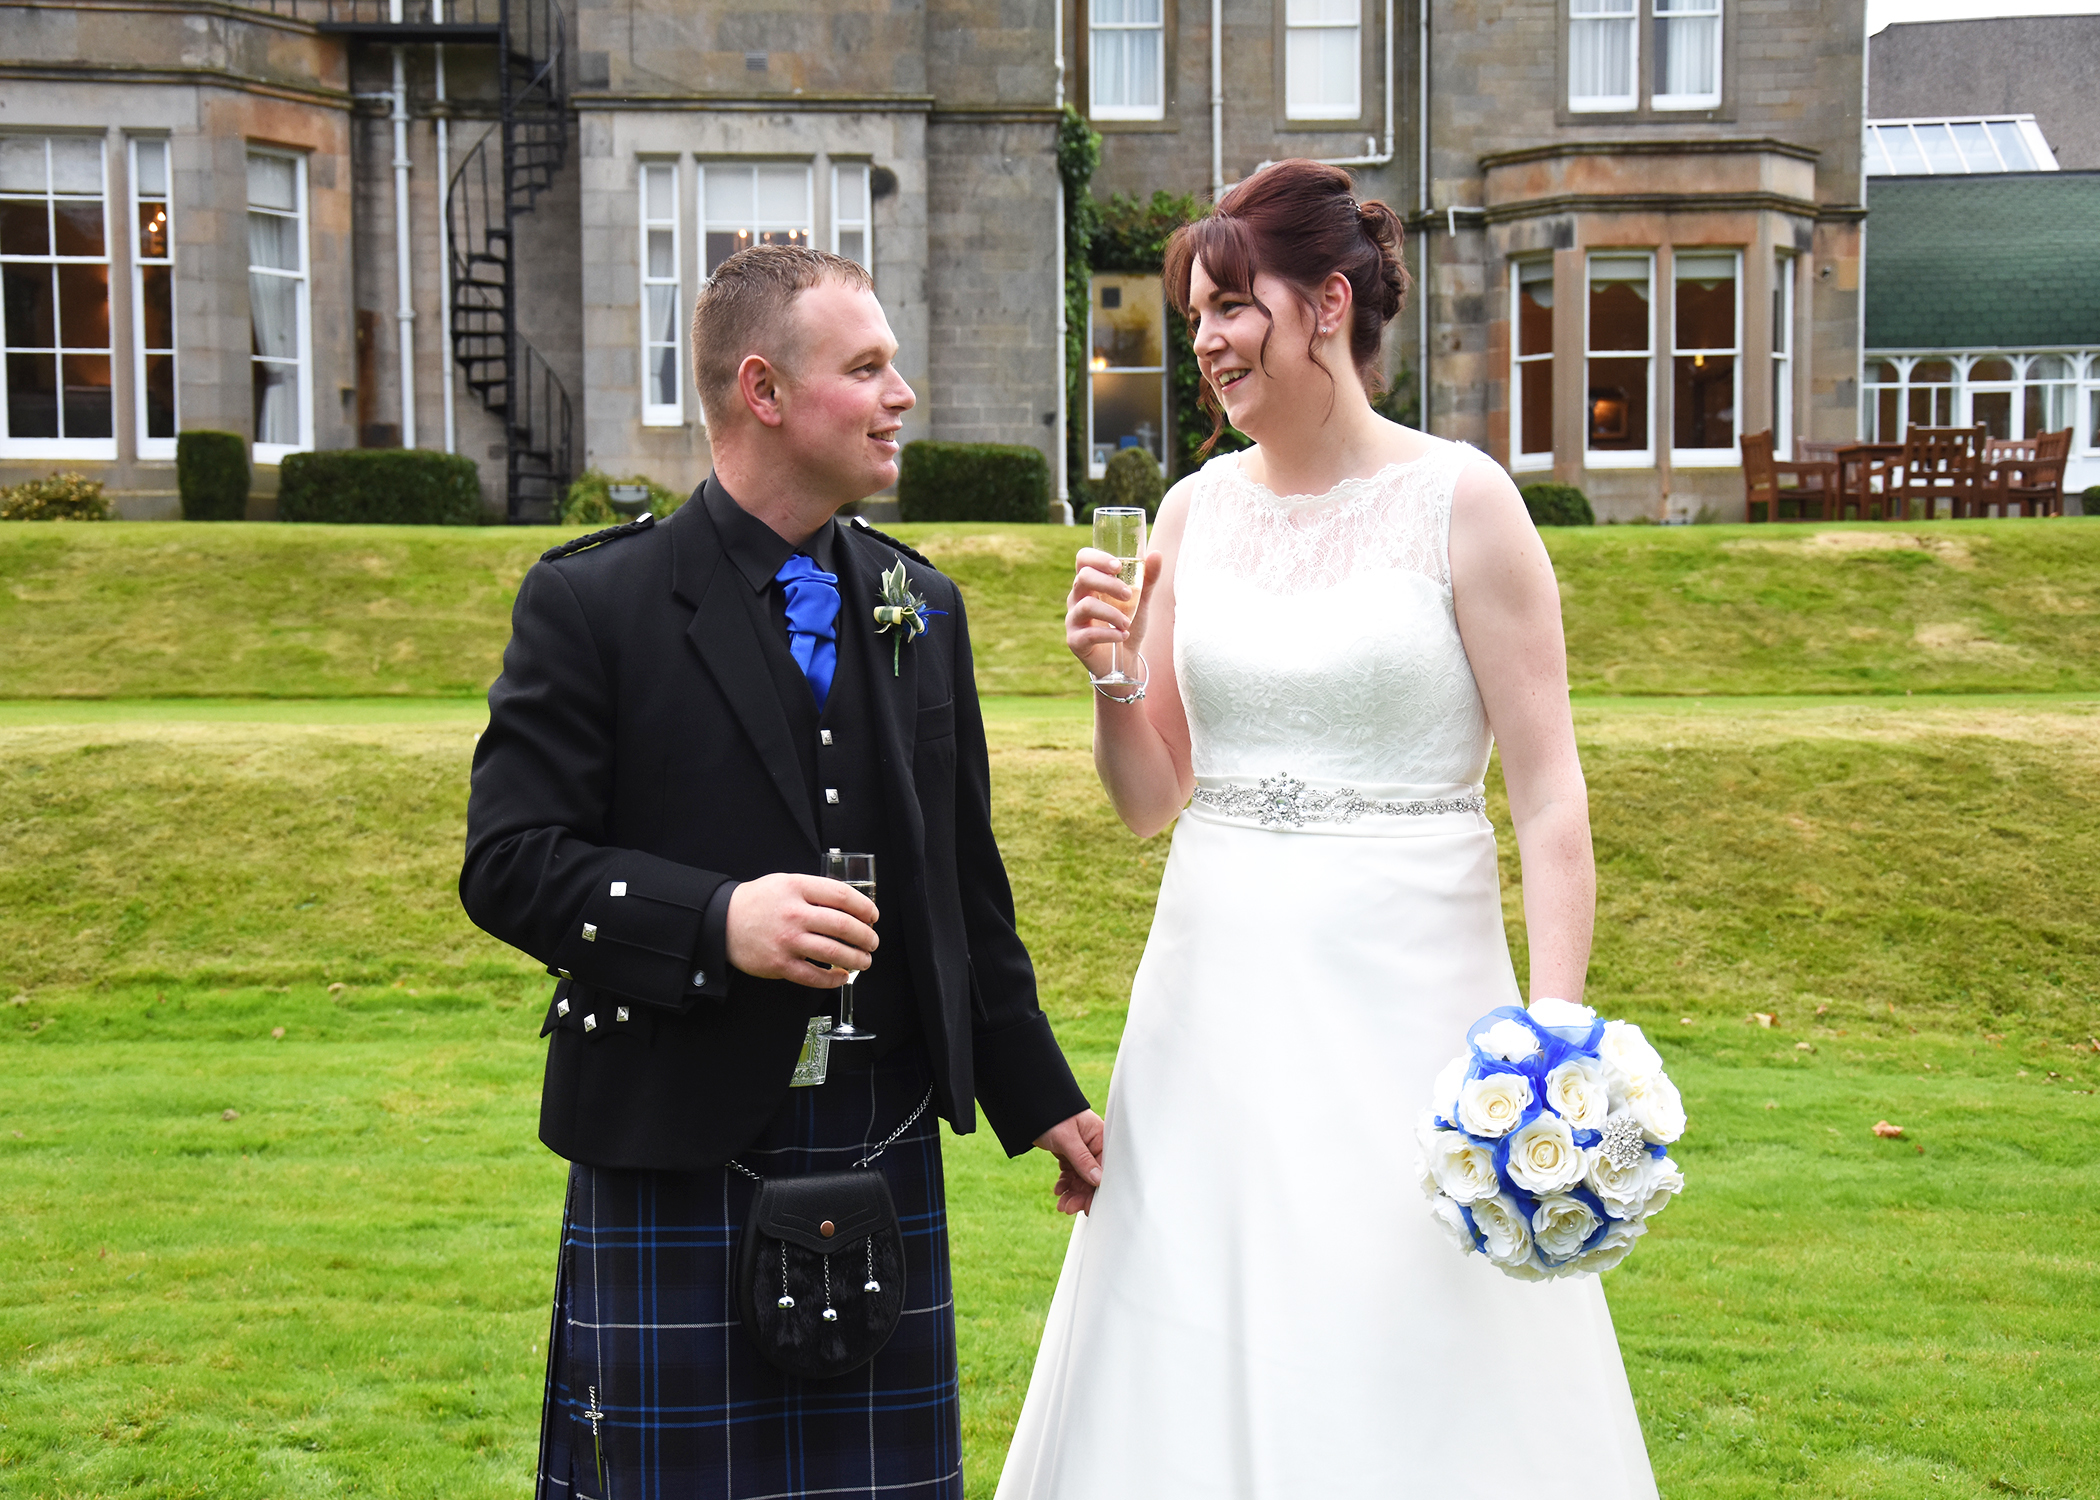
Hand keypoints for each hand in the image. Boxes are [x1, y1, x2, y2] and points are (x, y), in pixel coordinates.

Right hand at [725, 873, 877, 987]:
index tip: (873, 916)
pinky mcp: (780, 965)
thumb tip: (850, 906)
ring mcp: (788, 941)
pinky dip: (834, 979)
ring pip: (834, 953)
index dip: (865, 908)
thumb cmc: (757, 902)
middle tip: (873, 942)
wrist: (721, 922)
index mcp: (797, 888)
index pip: (843, 896)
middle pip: (844, 926)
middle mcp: (794, 914)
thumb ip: (814, 891)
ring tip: (865, 960)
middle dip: (866, 937)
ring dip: (856, 959)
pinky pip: (815, 976)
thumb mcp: (785, 882)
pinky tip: (841, 977)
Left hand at [1034, 1109, 1104, 1215]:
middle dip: (1081, 1194)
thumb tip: (1099, 1180)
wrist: (1030, 1106)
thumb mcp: (1067, 1139)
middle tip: (1067, 1208)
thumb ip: (1083, 1160)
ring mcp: (1082, 1150)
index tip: (1088, 1206)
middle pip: (1093, 1176)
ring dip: (1072, 1192)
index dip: (1097, 1189)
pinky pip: (1071, 1173)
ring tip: (1061, 1204)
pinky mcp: (1070, 1153)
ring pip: (1081, 1178)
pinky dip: (1065, 1183)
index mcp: (1100, 1137)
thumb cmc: (1052, 1116)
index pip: (1104, 1168)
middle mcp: (1094, 1145)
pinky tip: (1058, 1190)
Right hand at [1066, 548, 1160, 678]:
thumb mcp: (1141, 600)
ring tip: (1127, 623)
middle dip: (1108, 584)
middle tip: (1128, 595)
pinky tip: (1122, 636)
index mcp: (1090, 583)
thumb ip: (1147, 579)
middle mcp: (1077, 597)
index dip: (1098, 558)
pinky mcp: (1075, 641)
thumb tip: (1157, 554)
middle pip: (1083, 578)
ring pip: (1086, 606)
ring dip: (1112, 613)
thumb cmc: (1128, 623)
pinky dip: (1109, 635)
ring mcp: (1073, 619)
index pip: (1083, 559)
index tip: (1118, 566)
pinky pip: (1087, 633)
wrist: (1125, 660)